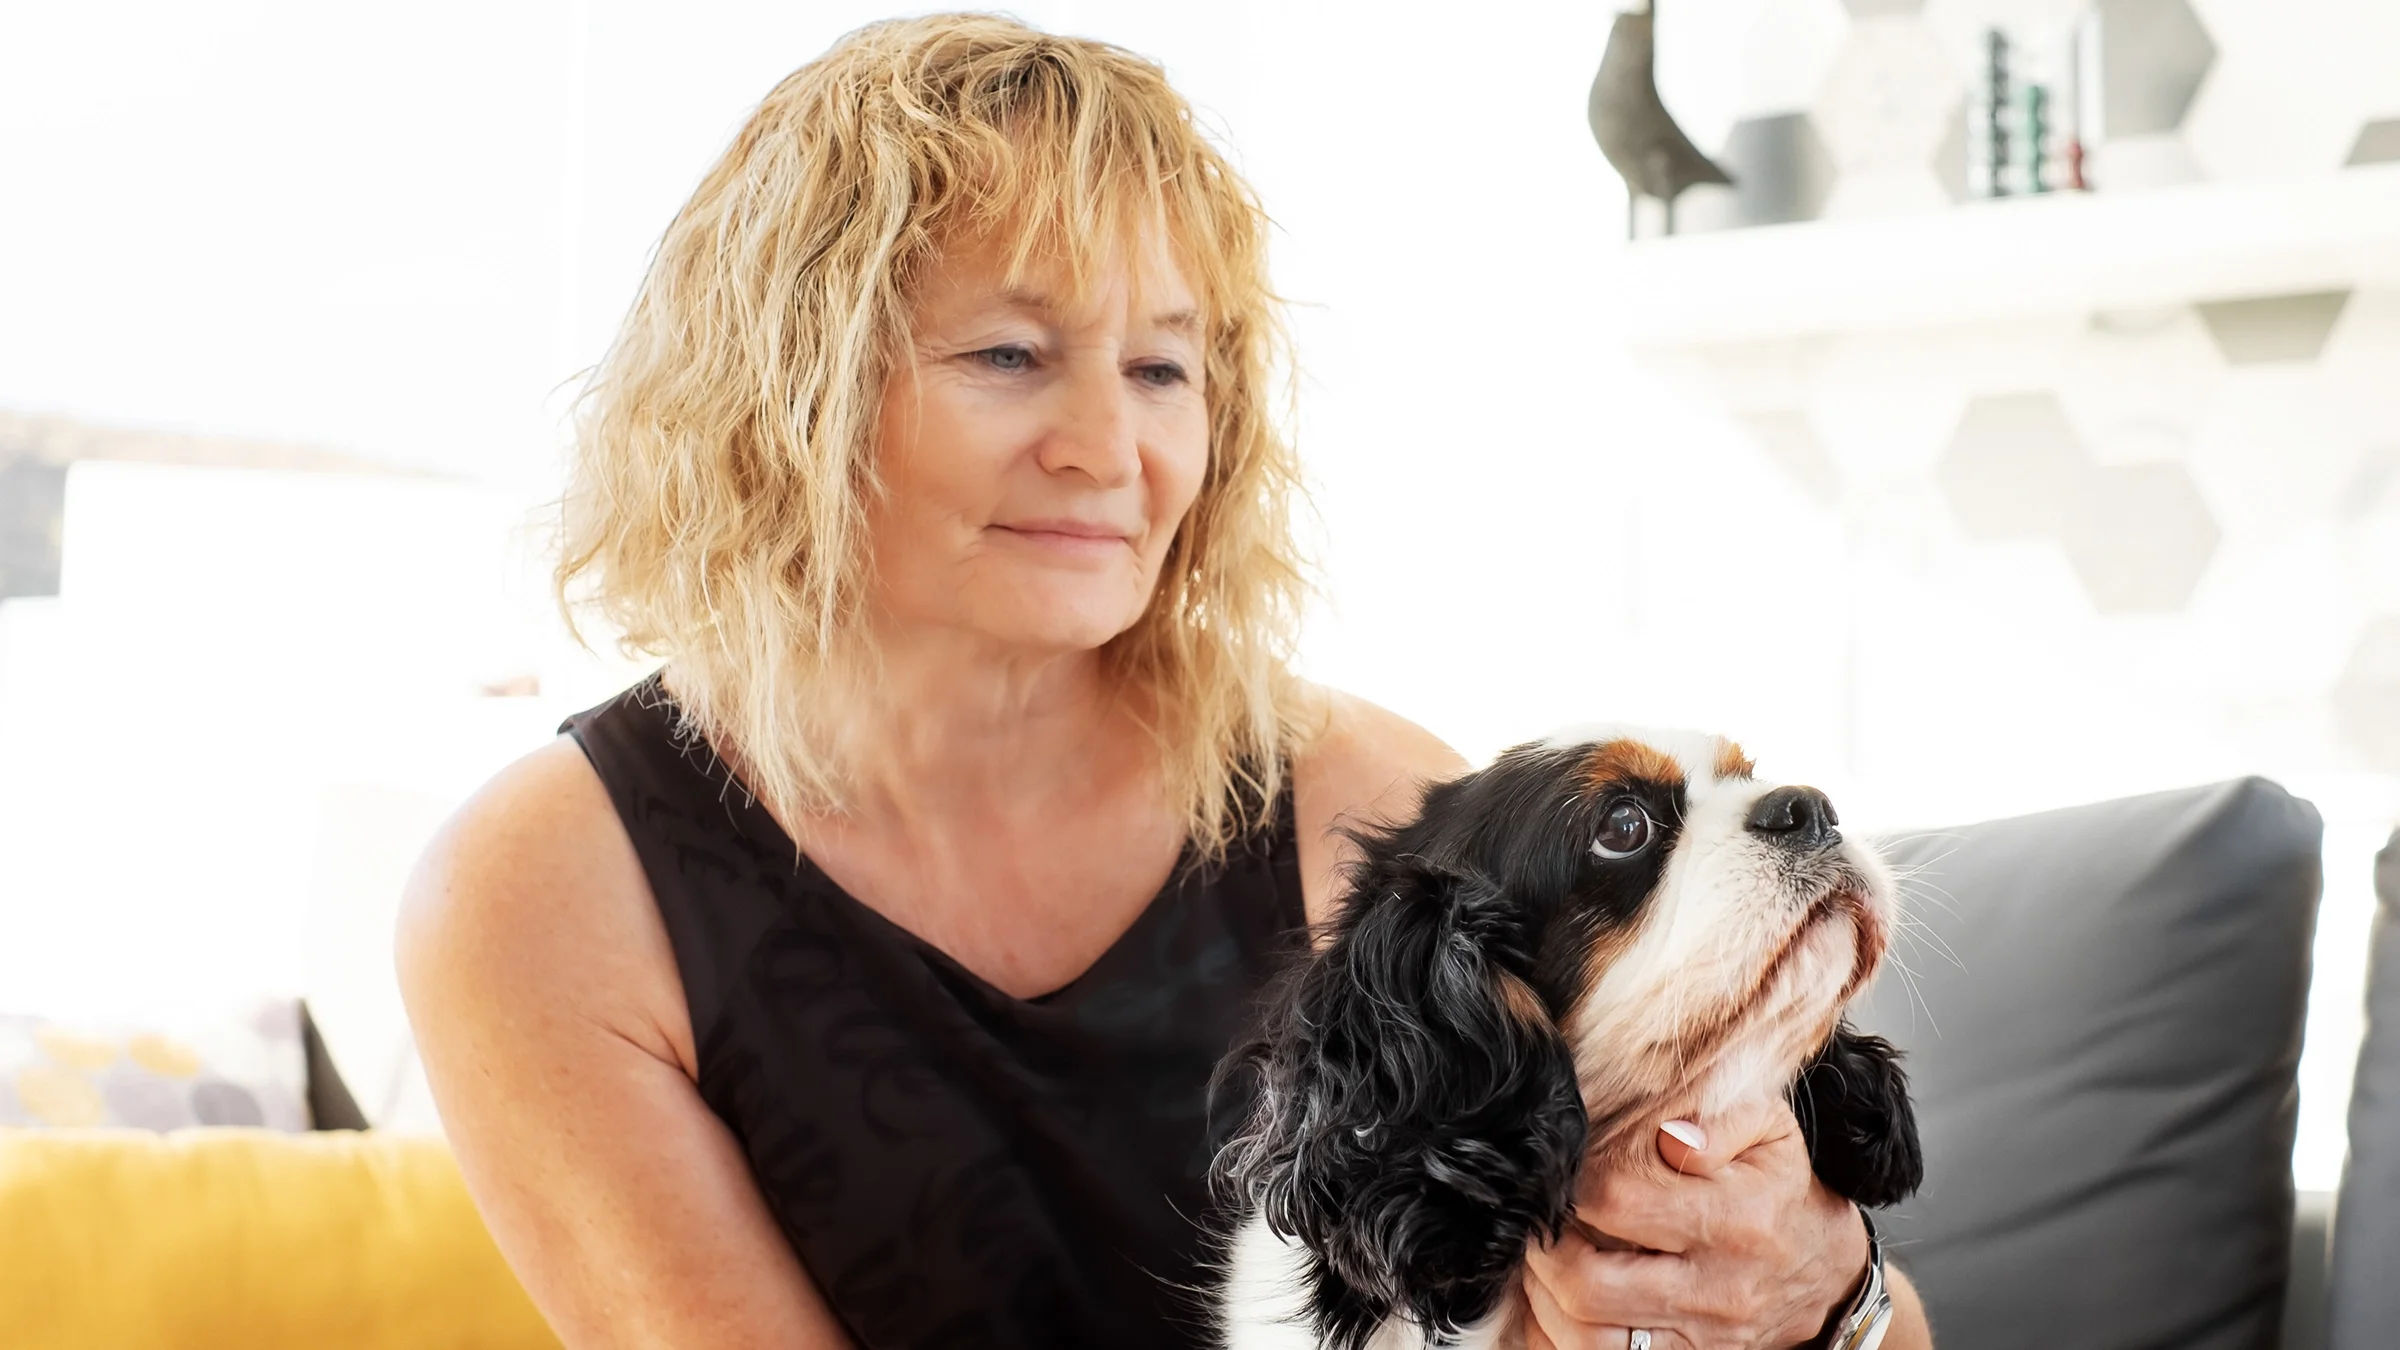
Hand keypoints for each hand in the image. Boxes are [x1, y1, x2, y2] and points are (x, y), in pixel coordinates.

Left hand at [1520, 1097, 1867, 1349]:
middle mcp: (1715, 1287)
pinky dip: (1562, 1338)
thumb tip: (1671, 1137)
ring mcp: (1701, 1335)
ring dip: (1544, 1300)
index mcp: (1734, 1219)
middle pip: (1590, 1284)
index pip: (1619, 1202)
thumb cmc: (1782, 1189)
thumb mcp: (1772, 1131)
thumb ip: (1720, 1120)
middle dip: (1543, 1250)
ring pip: (1591, 1339)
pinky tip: (1552, 1304)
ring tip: (1539, 1263)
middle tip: (1535, 1222)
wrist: (1827, 1272)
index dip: (1573, 1184)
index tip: (1562, 1171)